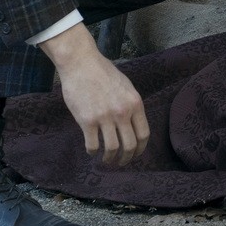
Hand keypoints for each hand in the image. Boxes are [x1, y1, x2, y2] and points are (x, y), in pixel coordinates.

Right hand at [39, 23, 148, 165]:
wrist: (81, 63)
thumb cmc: (103, 72)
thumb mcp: (126, 86)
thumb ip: (131, 105)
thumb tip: (133, 124)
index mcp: (135, 103)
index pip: (143, 134)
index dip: (140, 149)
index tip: (135, 154)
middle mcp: (122, 112)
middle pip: (129, 146)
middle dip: (126, 159)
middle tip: (120, 163)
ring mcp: (105, 117)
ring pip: (112, 149)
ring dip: (109, 159)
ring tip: (106, 160)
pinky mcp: (87, 121)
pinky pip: (93, 145)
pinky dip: (93, 152)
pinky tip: (91, 150)